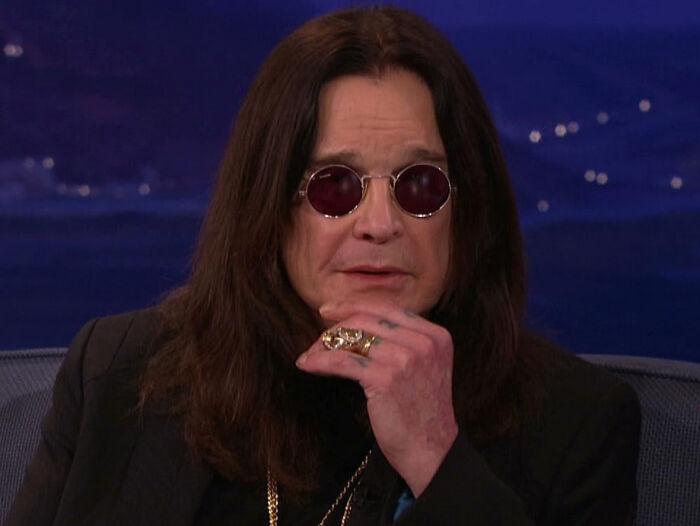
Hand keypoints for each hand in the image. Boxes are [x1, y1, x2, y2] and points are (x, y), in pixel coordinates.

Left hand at [295, 299, 457, 496]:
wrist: (433, 452)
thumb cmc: (422, 413)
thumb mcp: (425, 367)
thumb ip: (404, 342)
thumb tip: (359, 323)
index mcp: (436, 335)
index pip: (387, 309)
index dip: (354, 306)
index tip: (330, 310)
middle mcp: (424, 342)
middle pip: (368, 319)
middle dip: (337, 326)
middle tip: (317, 337)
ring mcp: (406, 359)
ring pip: (353, 337)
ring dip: (325, 346)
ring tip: (311, 356)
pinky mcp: (386, 378)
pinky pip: (343, 360)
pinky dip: (320, 361)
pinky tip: (308, 364)